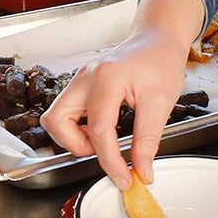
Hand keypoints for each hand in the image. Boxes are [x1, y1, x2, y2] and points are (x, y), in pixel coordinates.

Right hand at [42, 0, 204, 185]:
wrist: (158, 39)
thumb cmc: (161, 61)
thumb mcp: (161, 102)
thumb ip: (148, 139)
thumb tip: (142, 170)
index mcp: (106, 79)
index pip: (100, 131)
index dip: (111, 161)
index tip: (125, 179)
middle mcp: (85, 79)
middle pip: (56, 121)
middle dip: (75, 145)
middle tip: (104, 152)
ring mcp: (79, 80)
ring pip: (56, 117)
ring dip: (74, 136)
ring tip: (104, 139)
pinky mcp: (81, 85)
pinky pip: (67, 111)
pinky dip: (79, 126)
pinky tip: (103, 128)